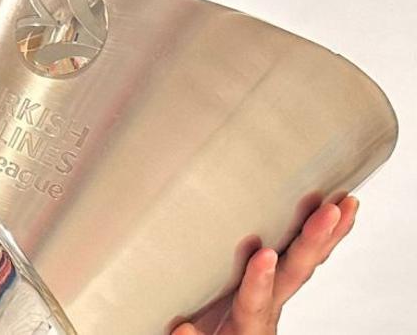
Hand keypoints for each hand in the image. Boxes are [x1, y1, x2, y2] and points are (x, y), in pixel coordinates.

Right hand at [171, 196, 357, 334]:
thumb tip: (182, 329)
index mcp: (247, 325)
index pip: (254, 302)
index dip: (259, 280)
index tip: (264, 256)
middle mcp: (268, 306)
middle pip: (294, 274)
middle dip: (312, 242)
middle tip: (328, 213)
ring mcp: (276, 293)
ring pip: (306, 264)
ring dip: (328, 235)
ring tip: (345, 205)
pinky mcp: (278, 282)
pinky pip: (307, 261)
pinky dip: (324, 239)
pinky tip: (336, 217)